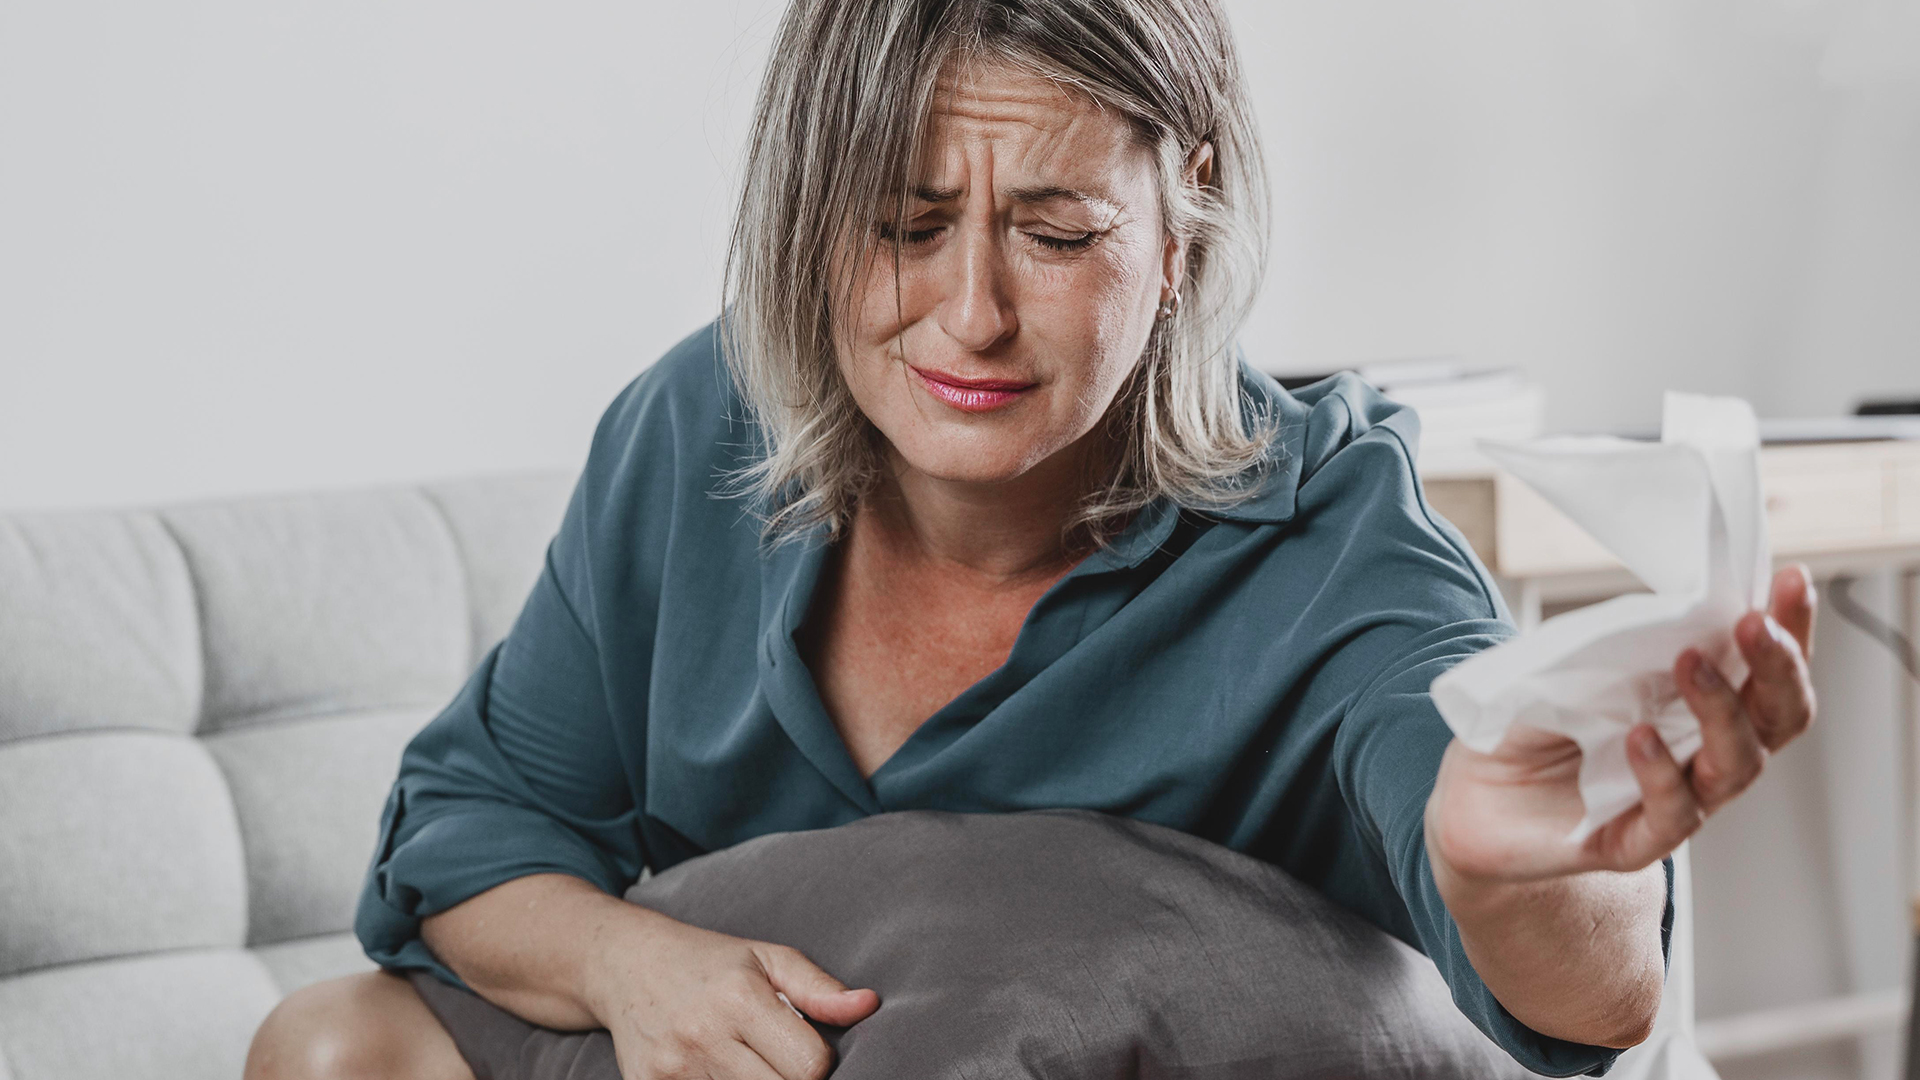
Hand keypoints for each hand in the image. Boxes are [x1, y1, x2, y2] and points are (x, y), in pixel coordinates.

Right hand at [584, 909, 879, 1079]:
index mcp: (740, 998)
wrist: (625, 965)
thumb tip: (868, 1006)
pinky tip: (721, 1075)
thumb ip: (819, 988)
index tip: (807, 1053)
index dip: (819, 1066)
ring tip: (749, 1066)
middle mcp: (703, 1035)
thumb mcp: (767, 958)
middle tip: (781, 1064)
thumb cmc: (709, 962)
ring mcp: (671, 1070)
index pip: (809, 1066)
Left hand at [1427, 564, 1817, 884]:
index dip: (1789, 628)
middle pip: (1778, 718)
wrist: (1469, 796)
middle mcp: (1704, 756)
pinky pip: (1671, 815)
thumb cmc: (1530, 724)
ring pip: (1736, 766)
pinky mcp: (1633, 844)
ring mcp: (1677, 802)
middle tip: (1755, 622)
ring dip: (1720, 709)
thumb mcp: (1571, 667)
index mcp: (1700, 707)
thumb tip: (1669, 607)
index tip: (1792, 579)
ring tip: (1692, 663)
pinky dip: (1660, 773)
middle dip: (1778, 667)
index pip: (1766, 670)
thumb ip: (1621, 644)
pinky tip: (1640, 736)